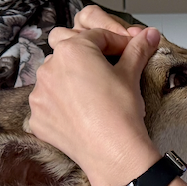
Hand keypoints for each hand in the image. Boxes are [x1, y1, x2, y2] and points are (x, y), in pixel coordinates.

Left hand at [30, 25, 162, 185]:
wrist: (113, 152)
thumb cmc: (121, 111)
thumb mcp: (131, 74)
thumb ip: (137, 49)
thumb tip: (150, 33)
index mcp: (73, 49)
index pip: (96, 36)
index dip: (116, 43)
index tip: (127, 52)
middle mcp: (49, 67)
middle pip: (70, 52)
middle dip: (87, 57)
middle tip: (106, 71)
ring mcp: (40, 94)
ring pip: (55, 77)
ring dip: (70, 80)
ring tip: (92, 94)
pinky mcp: (37, 117)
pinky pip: (48, 103)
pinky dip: (61, 105)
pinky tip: (80, 114)